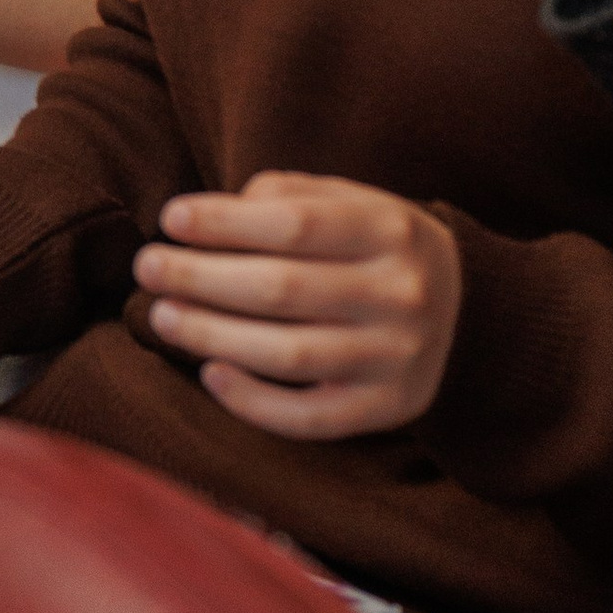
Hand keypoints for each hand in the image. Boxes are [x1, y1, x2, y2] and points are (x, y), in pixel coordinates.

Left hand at [130, 173, 460, 439]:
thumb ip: (285, 195)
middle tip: (147, 267)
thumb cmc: (374, 247)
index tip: (170, 218)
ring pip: (290, 354)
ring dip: (213, 335)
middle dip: (201, 278)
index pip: (295, 224)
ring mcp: (397, 358)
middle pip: (283, 289)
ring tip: (163, 316)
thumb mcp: (350, 201)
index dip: (225, 221)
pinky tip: (210, 372)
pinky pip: (310, 416)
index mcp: (389, 230)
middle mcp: (400, 294)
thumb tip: (210, 217)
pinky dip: (254, 401)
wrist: (465, 311)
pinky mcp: (388, 410)